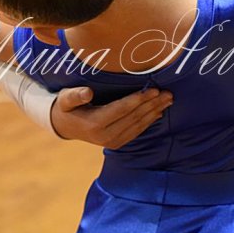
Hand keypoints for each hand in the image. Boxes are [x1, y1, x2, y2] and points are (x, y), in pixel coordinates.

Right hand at [50, 87, 172, 148]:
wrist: (65, 126)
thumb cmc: (66, 107)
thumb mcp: (65, 99)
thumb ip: (75, 95)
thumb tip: (87, 92)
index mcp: (95, 124)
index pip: (122, 109)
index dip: (139, 99)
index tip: (153, 89)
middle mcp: (106, 136)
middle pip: (134, 117)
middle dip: (152, 105)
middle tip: (168, 93)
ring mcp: (112, 141)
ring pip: (138, 125)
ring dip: (155, 112)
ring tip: (168, 100)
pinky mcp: (117, 143)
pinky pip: (137, 131)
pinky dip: (149, 121)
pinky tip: (159, 112)